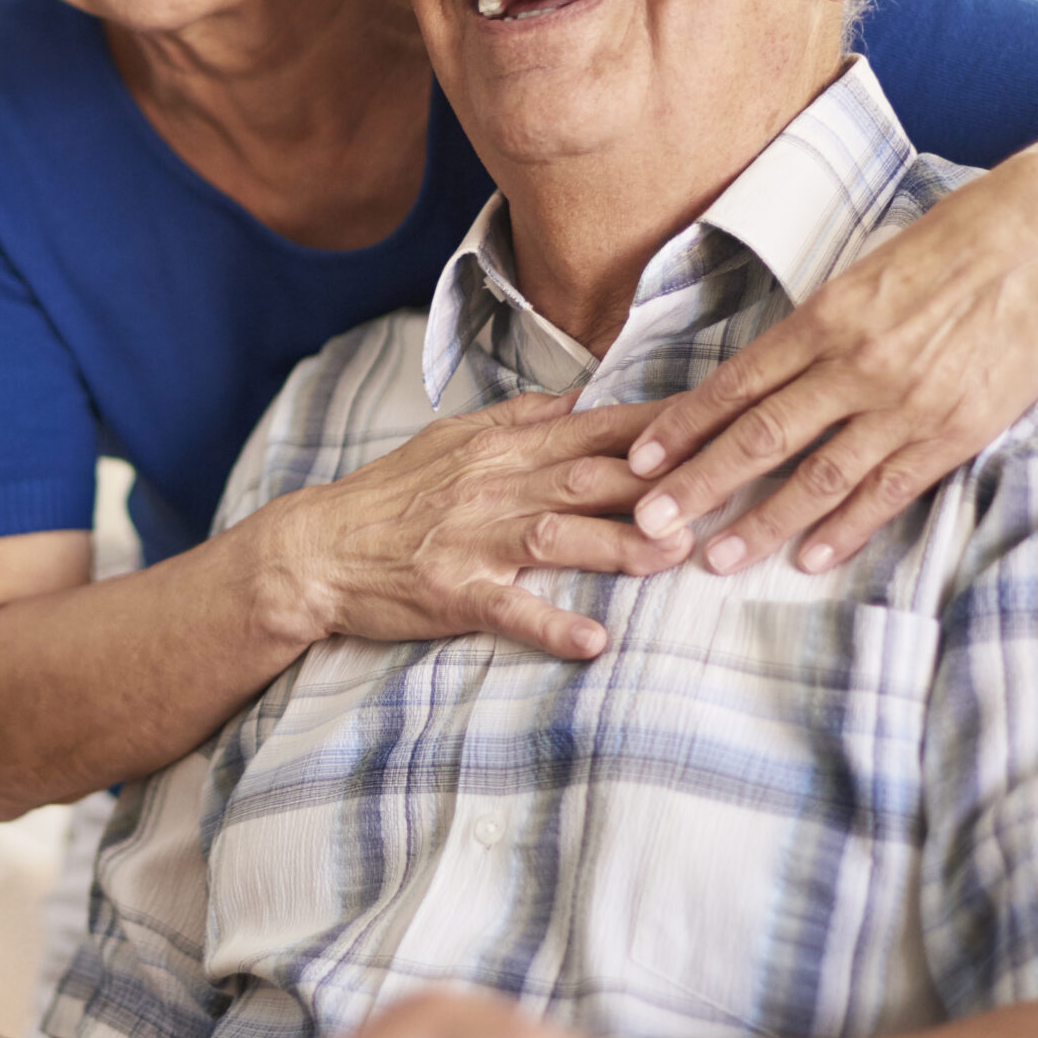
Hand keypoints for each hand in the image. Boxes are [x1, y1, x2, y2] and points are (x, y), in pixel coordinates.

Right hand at [260, 393, 692, 660]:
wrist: (317, 549)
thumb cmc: (390, 497)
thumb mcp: (452, 439)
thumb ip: (521, 419)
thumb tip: (582, 396)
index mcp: (501, 449)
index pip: (594, 429)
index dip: (658, 428)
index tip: (718, 423)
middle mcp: (494, 488)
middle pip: (588, 477)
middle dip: (657, 484)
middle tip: (721, 489)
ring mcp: (474, 541)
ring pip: (557, 536)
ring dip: (620, 545)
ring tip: (675, 556)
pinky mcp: (453, 593)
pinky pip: (509, 610)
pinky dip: (552, 625)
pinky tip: (594, 641)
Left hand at [624, 165, 1037, 575]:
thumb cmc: (954, 244)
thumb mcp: (866, 271)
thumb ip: (819, 325)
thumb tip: (768, 369)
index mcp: (825, 317)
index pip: (736, 382)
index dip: (684, 425)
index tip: (641, 457)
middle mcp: (855, 364)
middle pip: (760, 437)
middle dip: (698, 485)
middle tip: (649, 522)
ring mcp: (905, 404)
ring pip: (817, 477)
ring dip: (762, 523)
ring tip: (717, 558)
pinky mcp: (955, 432)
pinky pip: (887, 492)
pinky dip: (845, 529)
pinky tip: (810, 557)